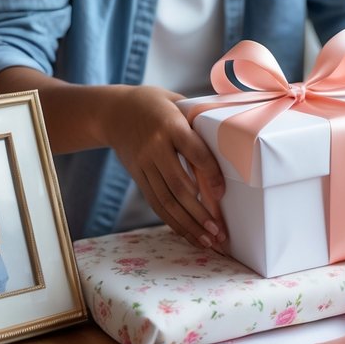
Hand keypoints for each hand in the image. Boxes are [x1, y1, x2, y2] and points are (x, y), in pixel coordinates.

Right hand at [101, 85, 227, 249]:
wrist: (112, 111)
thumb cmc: (156, 104)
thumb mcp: (177, 102)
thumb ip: (199, 121)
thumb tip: (231, 139)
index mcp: (171, 124)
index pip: (194, 152)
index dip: (210, 174)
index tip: (222, 194)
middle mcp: (155, 147)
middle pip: (178, 185)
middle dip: (199, 213)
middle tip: (218, 232)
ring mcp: (143, 164)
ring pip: (165, 200)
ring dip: (187, 224)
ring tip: (207, 242)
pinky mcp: (137, 176)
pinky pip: (155, 202)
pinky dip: (172, 221)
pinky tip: (187, 234)